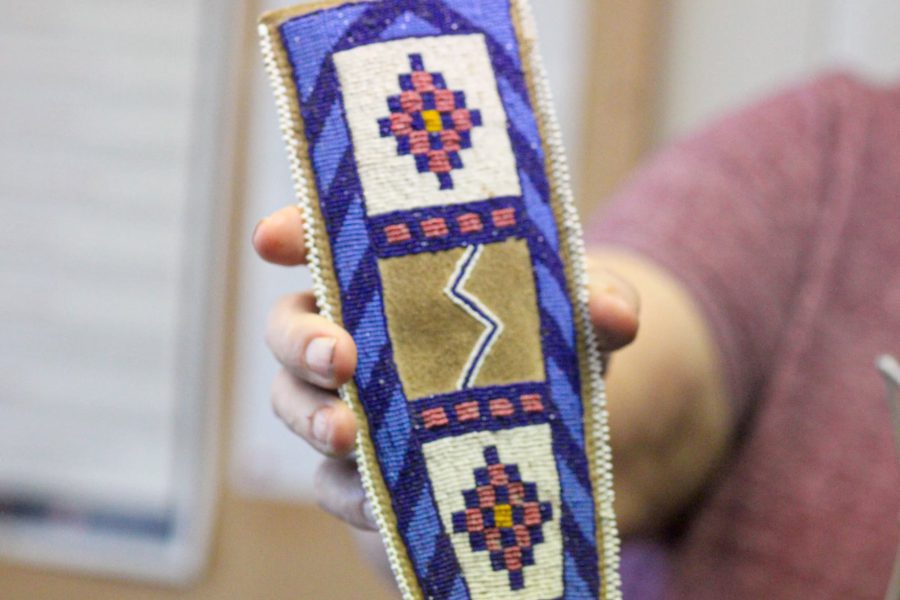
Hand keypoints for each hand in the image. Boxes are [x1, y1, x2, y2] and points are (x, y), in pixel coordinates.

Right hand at [252, 205, 640, 533]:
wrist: (547, 443)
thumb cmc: (546, 352)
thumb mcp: (578, 323)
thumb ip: (597, 305)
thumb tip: (613, 313)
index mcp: (397, 281)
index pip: (332, 244)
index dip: (294, 233)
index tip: (271, 237)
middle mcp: (359, 337)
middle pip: (291, 326)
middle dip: (300, 337)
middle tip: (339, 354)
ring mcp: (353, 408)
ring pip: (293, 403)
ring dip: (310, 416)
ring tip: (346, 433)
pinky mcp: (363, 475)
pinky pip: (332, 483)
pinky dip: (349, 491)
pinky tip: (379, 502)